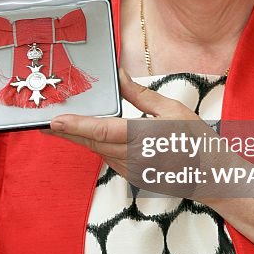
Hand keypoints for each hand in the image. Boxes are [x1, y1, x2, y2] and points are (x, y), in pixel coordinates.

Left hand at [49, 69, 213, 187]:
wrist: (211, 177)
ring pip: (98, 151)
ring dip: (80, 138)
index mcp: (145, 138)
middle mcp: (134, 157)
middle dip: (67, 132)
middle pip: (92, 143)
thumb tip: (119, 76)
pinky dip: (96, 146)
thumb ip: (140, 94)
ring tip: (61, 125)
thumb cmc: (196, 140)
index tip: (54, 121)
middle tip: (43, 122)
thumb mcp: (172, 109)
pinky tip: (88, 136)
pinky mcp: (132, 176)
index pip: (103, 131)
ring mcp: (131, 170)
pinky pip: (108, 158)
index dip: (76, 126)